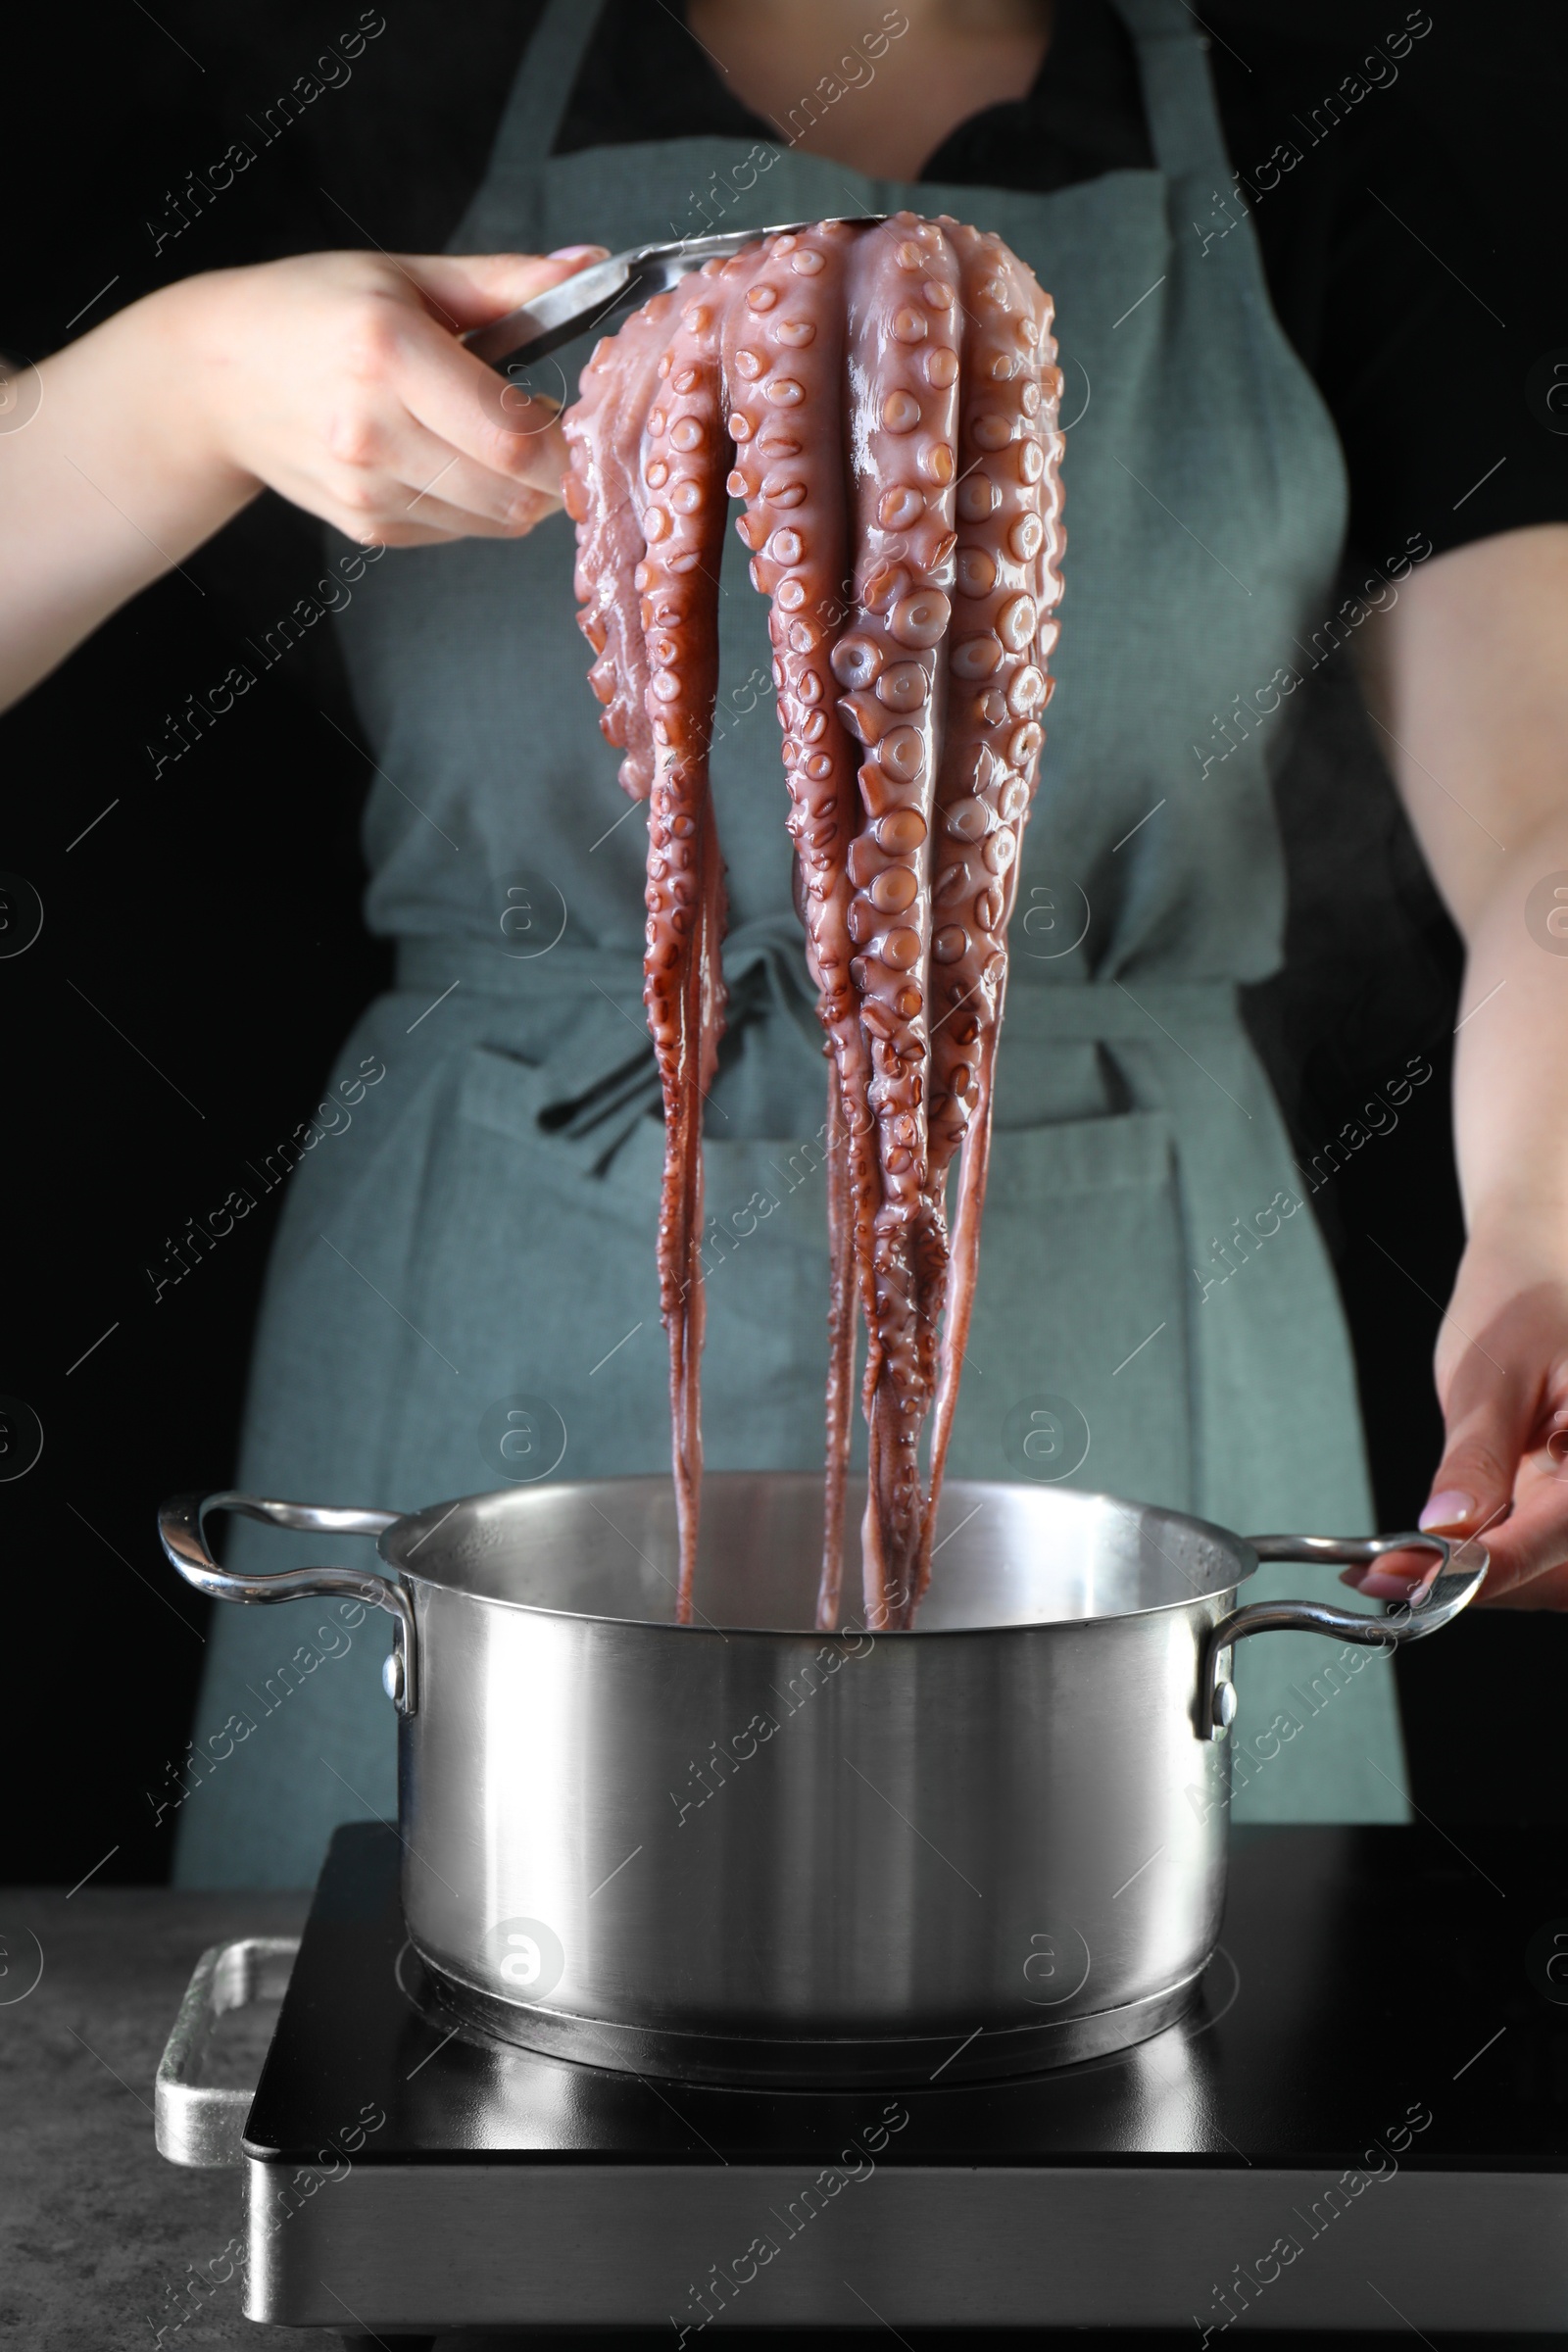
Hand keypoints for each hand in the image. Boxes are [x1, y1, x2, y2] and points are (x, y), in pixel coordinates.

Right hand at [160, 245, 606, 545]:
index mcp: (388, 352)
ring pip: (496, 521)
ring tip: (497, 439)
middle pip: (516, 494)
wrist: (216, 377)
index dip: (571, 443)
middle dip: (559, 473)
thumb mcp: (406, 277)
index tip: (586, 418)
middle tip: (557, 433)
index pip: (515, 437)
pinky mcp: (366, 526)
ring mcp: (367, 489)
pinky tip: (449, 459)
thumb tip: (591, 267)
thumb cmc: (311, 313)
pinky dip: (478, 504)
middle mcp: (372, 430)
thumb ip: (507, 283)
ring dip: (521, 491)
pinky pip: (460, 531)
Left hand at [1342, 1217, 1567, 1606]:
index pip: (1562, 1533)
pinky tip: (1430, 1560)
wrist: (1542, 1276)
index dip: (1490, 1568)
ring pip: (1555, 1581)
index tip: (1418, 1579)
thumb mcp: (1491, 1375)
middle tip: (1386, 1576)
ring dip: (1480, 1585)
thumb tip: (1447, 1527)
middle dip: (1476, 1585)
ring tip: (1394, 1567)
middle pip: (1561, 1575)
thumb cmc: (1526, 1304)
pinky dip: (1492, 1569)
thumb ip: (1477, 1457)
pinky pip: (1548, 1563)